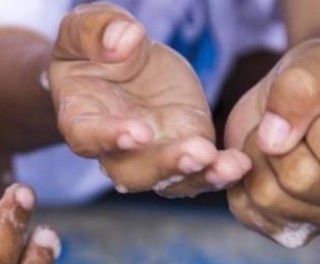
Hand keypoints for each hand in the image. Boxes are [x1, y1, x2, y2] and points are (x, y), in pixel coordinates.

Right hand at [49, 3, 250, 196]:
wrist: (116, 60)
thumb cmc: (92, 47)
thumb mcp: (83, 28)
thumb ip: (96, 31)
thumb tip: (125, 41)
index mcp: (80, 118)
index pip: (88, 136)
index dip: (110, 139)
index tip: (138, 132)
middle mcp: (112, 148)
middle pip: (130, 171)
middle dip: (164, 166)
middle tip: (196, 154)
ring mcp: (148, 154)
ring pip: (166, 180)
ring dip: (197, 177)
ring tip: (228, 167)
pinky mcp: (181, 145)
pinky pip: (197, 170)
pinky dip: (218, 172)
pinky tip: (239, 164)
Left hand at [225, 40, 319, 246]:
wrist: (299, 101)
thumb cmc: (314, 81)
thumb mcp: (310, 68)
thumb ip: (299, 91)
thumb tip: (272, 141)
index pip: (319, 152)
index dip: (306, 123)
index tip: (311, 111)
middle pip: (299, 179)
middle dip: (275, 143)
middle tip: (279, 125)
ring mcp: (317, 219)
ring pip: (268, 198)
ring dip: (256, 160)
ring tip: (270, 141)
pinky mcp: (285, 228)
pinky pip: (248, 211)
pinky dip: (241, 181)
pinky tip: (258, 164)